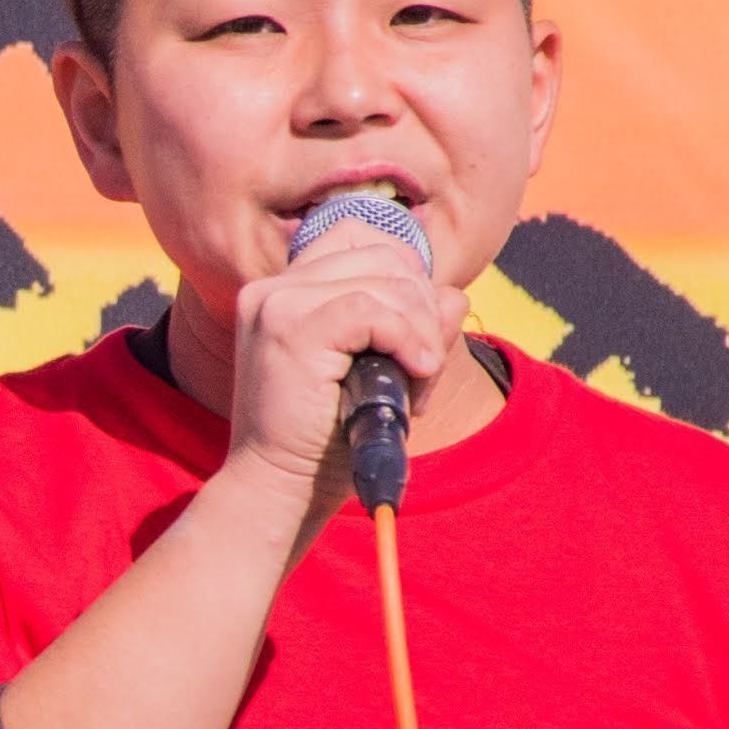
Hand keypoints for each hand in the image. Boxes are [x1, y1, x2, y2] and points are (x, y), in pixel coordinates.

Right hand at [209, 226, 475, 543]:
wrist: (278, 491)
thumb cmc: (326, 440)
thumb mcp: (380, 372)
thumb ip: (413, 327)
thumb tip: (452, 296)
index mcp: (284, 291)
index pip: (363, 238)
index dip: (406, 276)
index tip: (413, 334)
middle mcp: (275, 288)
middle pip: (386, 256)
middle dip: (423, 309)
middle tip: (421, 368)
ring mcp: (278, 304)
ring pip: (388, 281)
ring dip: (422, 331)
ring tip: (417, 381)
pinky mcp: (291, 329)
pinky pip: (375, 310)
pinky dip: (408, 339)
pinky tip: (415, 373)